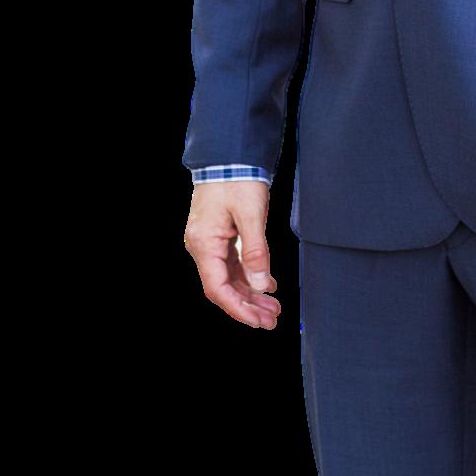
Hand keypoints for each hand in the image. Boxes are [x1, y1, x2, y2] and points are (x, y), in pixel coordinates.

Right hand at [184, 181, 280, 329]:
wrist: (229, 153)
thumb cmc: (237, 178)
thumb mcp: (251, 213)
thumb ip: (256, 251)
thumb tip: (261, 285)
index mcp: (204, 243)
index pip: (217, 289)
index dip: (238, 309)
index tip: (259, 321)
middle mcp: (201, 246)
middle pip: (223, 287)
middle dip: (248, 306)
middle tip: (272, 319)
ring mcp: (208, 241)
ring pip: (229, 277)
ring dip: (250, 293)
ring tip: (273, 306)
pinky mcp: (218, 235)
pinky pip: (232, 263)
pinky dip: (249, 276)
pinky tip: (266, 284)